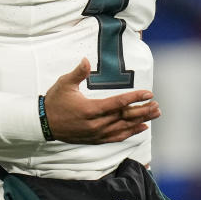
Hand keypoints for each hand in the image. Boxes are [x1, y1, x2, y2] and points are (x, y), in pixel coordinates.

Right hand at [43, 58, 159, 143]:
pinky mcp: (95, 139)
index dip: (135, 98)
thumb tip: (86, 60)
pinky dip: (130, 133)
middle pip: (125, 117)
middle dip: (143, 111)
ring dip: (140, 121)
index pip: (118, 103)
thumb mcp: (64, 84)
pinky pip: (116, 137)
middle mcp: (96, 124)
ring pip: (123, 128)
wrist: (43, 124)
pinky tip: (141, 128)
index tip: (148, 94)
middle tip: (157, 106)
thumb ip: (78, 72)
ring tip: (154, 115)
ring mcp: (96, 133)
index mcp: (90, 109)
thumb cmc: (54, 102)